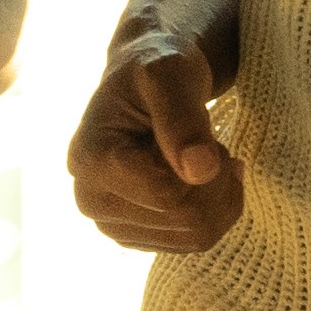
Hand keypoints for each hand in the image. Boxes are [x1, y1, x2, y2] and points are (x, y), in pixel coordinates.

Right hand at [69, 30, 239, 252]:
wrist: (145, 82)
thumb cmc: (156, 68)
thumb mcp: (172, 73)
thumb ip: (183, 118)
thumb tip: (199, 170)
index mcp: (90, 160)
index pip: (170, 196)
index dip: (206, 167)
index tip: (206, 131)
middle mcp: (90, 199)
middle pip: (185, 220)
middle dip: (217, 182)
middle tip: (212, 144)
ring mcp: (110, 222)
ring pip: (195, 237)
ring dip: (220, 196)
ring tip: (206, 157)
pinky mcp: (133, 234)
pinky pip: (193, 242)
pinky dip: (215, 211)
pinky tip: (203, 178)